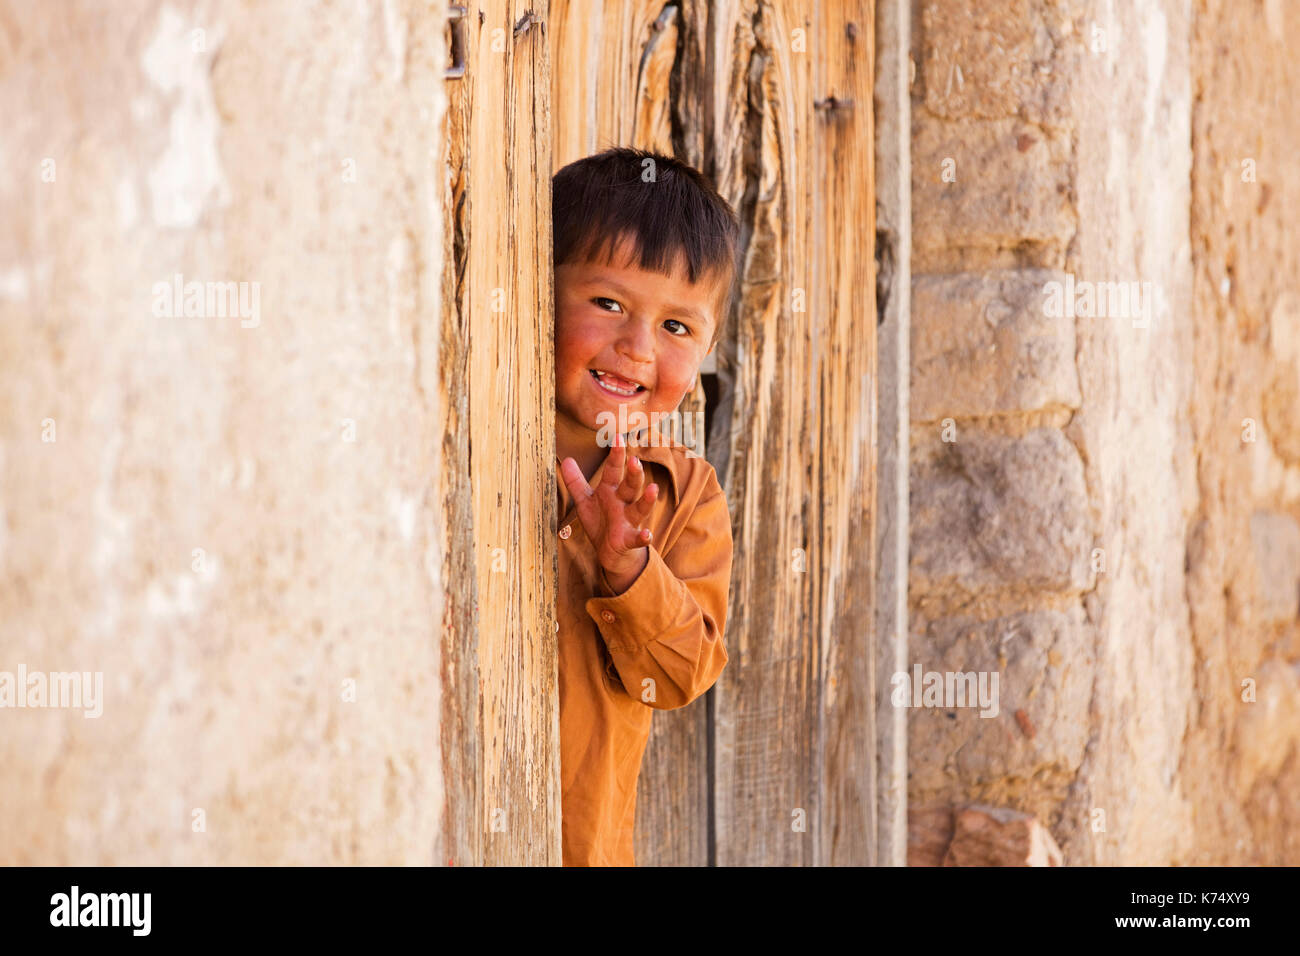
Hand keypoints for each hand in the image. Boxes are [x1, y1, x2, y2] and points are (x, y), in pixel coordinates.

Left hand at [560, 431, 657, 591]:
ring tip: (652, 489)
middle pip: (630, 486)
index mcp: (610, 491)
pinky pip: (638, 538)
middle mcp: (622, 503)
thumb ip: (575, 482)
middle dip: (633, 474)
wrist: (610, 552)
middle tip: (635, 460)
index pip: (614, 471)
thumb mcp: (585, 501)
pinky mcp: (629, 540)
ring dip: (646, 500)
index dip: (616, 456)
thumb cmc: (600, 522)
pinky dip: (643, 537)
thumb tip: (566, 460)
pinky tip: (647, 535)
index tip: (618, 438)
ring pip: (639, 508)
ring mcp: (628, 521)